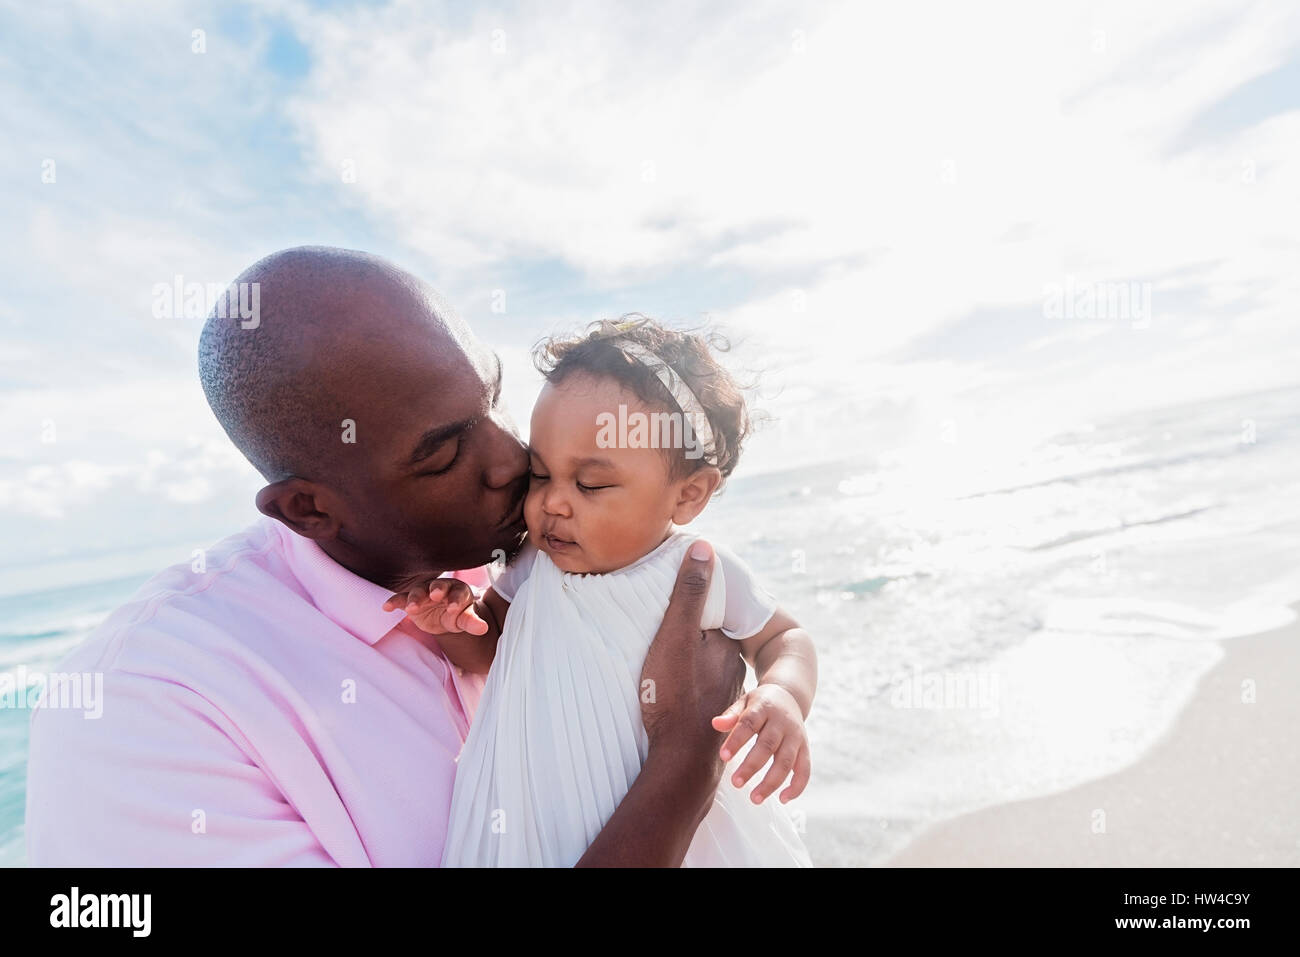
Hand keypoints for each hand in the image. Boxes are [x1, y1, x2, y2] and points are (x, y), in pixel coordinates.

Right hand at [382, 578, 488, 635]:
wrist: (444, 617)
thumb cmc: (457, 615)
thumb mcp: (465, 619)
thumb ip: (472, 622)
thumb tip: (483, 628)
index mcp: (458, 590)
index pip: (459, 592)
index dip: (456, 600)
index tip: (454, 608)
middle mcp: (440, 587)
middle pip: (437, 586)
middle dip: (436, 590)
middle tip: (435, 595)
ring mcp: (424, 592)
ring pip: (418, 591)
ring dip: (415, 598)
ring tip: (412, 607)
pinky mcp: (411, 601)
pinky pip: (401, 599)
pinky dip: (394, 601)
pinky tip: (387, 607)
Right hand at [639, 540, 744, 777]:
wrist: (681, 759)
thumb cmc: (675, 694)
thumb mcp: (675, 635)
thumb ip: (690, 593)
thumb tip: (704, 547)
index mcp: (726, 643)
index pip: (707, 612)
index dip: (687, 607)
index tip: (664, 606)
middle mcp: (732, 666)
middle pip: (706, 640)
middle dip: (687, 637)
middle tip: (656, 639)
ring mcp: (723, 693)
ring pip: (703, 667)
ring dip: (686, 664)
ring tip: (659, 667)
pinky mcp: (710, 715)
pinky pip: (698, 691)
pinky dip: (685, 688)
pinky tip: (669, 693)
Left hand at [712, 683, 810, 803]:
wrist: (790, 696)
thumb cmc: (761, 703)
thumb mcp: (745, 701)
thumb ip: (731, 714)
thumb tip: (715, 724)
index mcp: (764, 708)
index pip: (749, 724)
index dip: (736, 740)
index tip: (723, 757)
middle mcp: (782, 722)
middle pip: (768, 745)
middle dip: (752, 766)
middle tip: (736, 783)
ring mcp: (796, 736)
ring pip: (786, 761)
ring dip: (771, 782)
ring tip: (755, 798)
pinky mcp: (805, 748)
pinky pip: (805, 770)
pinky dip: (796, 786)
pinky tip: (782, 799)